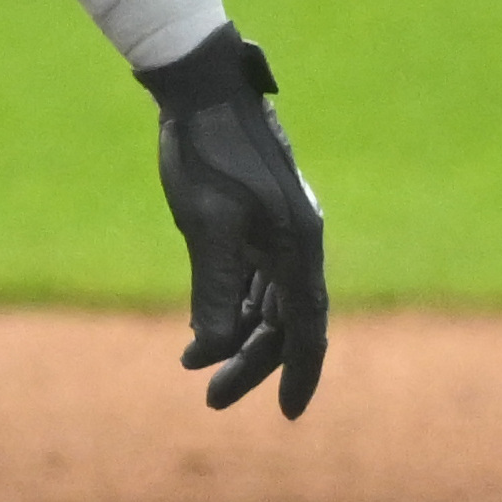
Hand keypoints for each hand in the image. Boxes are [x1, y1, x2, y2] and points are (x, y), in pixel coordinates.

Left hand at [137, 25, 328, 416]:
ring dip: (235, 335)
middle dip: (250, 362)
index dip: (298, 373)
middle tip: (211, 397)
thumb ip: (212, 289)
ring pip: (265, 301)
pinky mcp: (254, 218)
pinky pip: (250, 277)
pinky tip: (199, 327)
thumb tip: (211, 349)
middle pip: (283, 320)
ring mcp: (277, 229)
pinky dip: (228, 304)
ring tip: (194, 364)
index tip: (288, 415)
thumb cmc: (206, 151)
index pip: (306, 326)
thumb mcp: (205, 225)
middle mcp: (297, 240)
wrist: (199, 86)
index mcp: (298, 243)